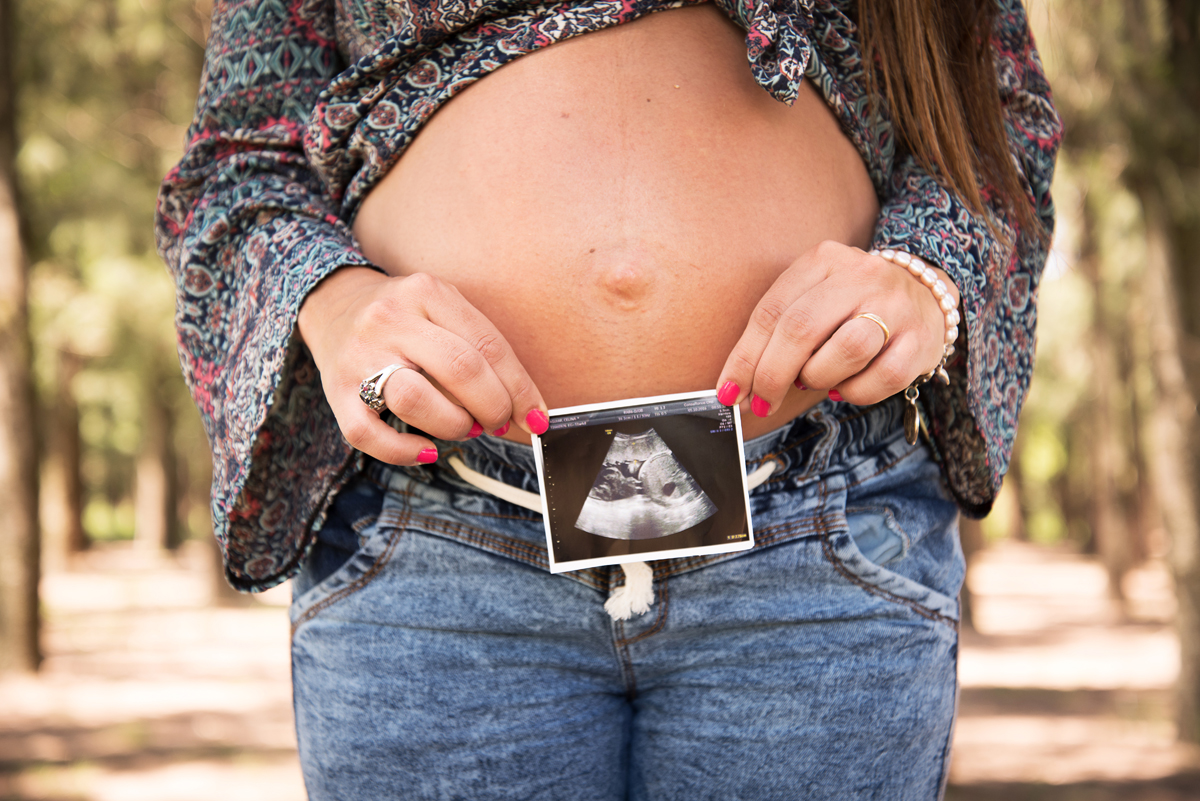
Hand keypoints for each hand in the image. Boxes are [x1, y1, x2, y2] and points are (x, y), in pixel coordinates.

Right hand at [297, 267, 547, 464]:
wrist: (333, 305)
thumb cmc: (404, 317)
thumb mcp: (443, 308)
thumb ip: (482, 348)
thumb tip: (524, 407)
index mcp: (427, 293)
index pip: (489, 346)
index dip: (520, 389)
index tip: (536, 417)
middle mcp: (391, 319)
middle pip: (460, 370)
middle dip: (492, 407)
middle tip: (496, 421)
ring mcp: (361, 355)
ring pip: (415, 401)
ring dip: (453, 426)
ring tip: (461, 426)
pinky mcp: (336, 391)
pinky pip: (369, 434)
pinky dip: (404, 451)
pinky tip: (426, 449)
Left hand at [715, 241, 958, 415]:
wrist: (926, 293)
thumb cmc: (852, 305)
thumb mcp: (812, 299)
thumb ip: (776, 335)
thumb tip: (738, 387)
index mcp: (823, 260)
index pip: (771, 311)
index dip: (744, 358)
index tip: (729, 392)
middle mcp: (861, 275)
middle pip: (801, 329)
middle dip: (772, 375)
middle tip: (761, 402)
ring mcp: (895, 305)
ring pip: (845, 350)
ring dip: (817, 378)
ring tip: (813, 380)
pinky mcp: (921, 338)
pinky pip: (882, 377)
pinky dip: (854, 392)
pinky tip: (845, 386)